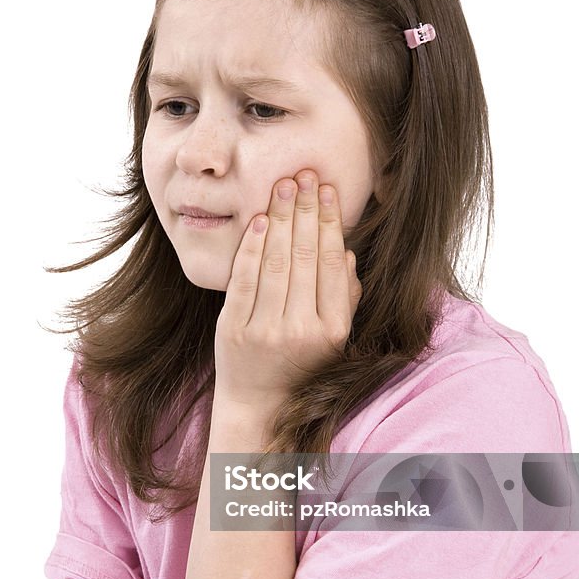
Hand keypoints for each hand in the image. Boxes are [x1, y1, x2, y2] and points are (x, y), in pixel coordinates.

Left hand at [212, 168, 362, 414]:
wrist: (260, 404)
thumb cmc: (301, 365)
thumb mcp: (334, 337)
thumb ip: (345, 297)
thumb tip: (345, 251)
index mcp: (332, 330)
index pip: (331, 263)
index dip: (330, 222)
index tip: (328, 191)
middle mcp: (301, 330)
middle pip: (304, 256)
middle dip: (305, 209)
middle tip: (305, 174)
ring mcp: (265, 330)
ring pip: (275, 262)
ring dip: (280, 218)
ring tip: (284, 186)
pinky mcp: (233, 330)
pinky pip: (244, 279)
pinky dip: (251, 247)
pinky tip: (260, 220)